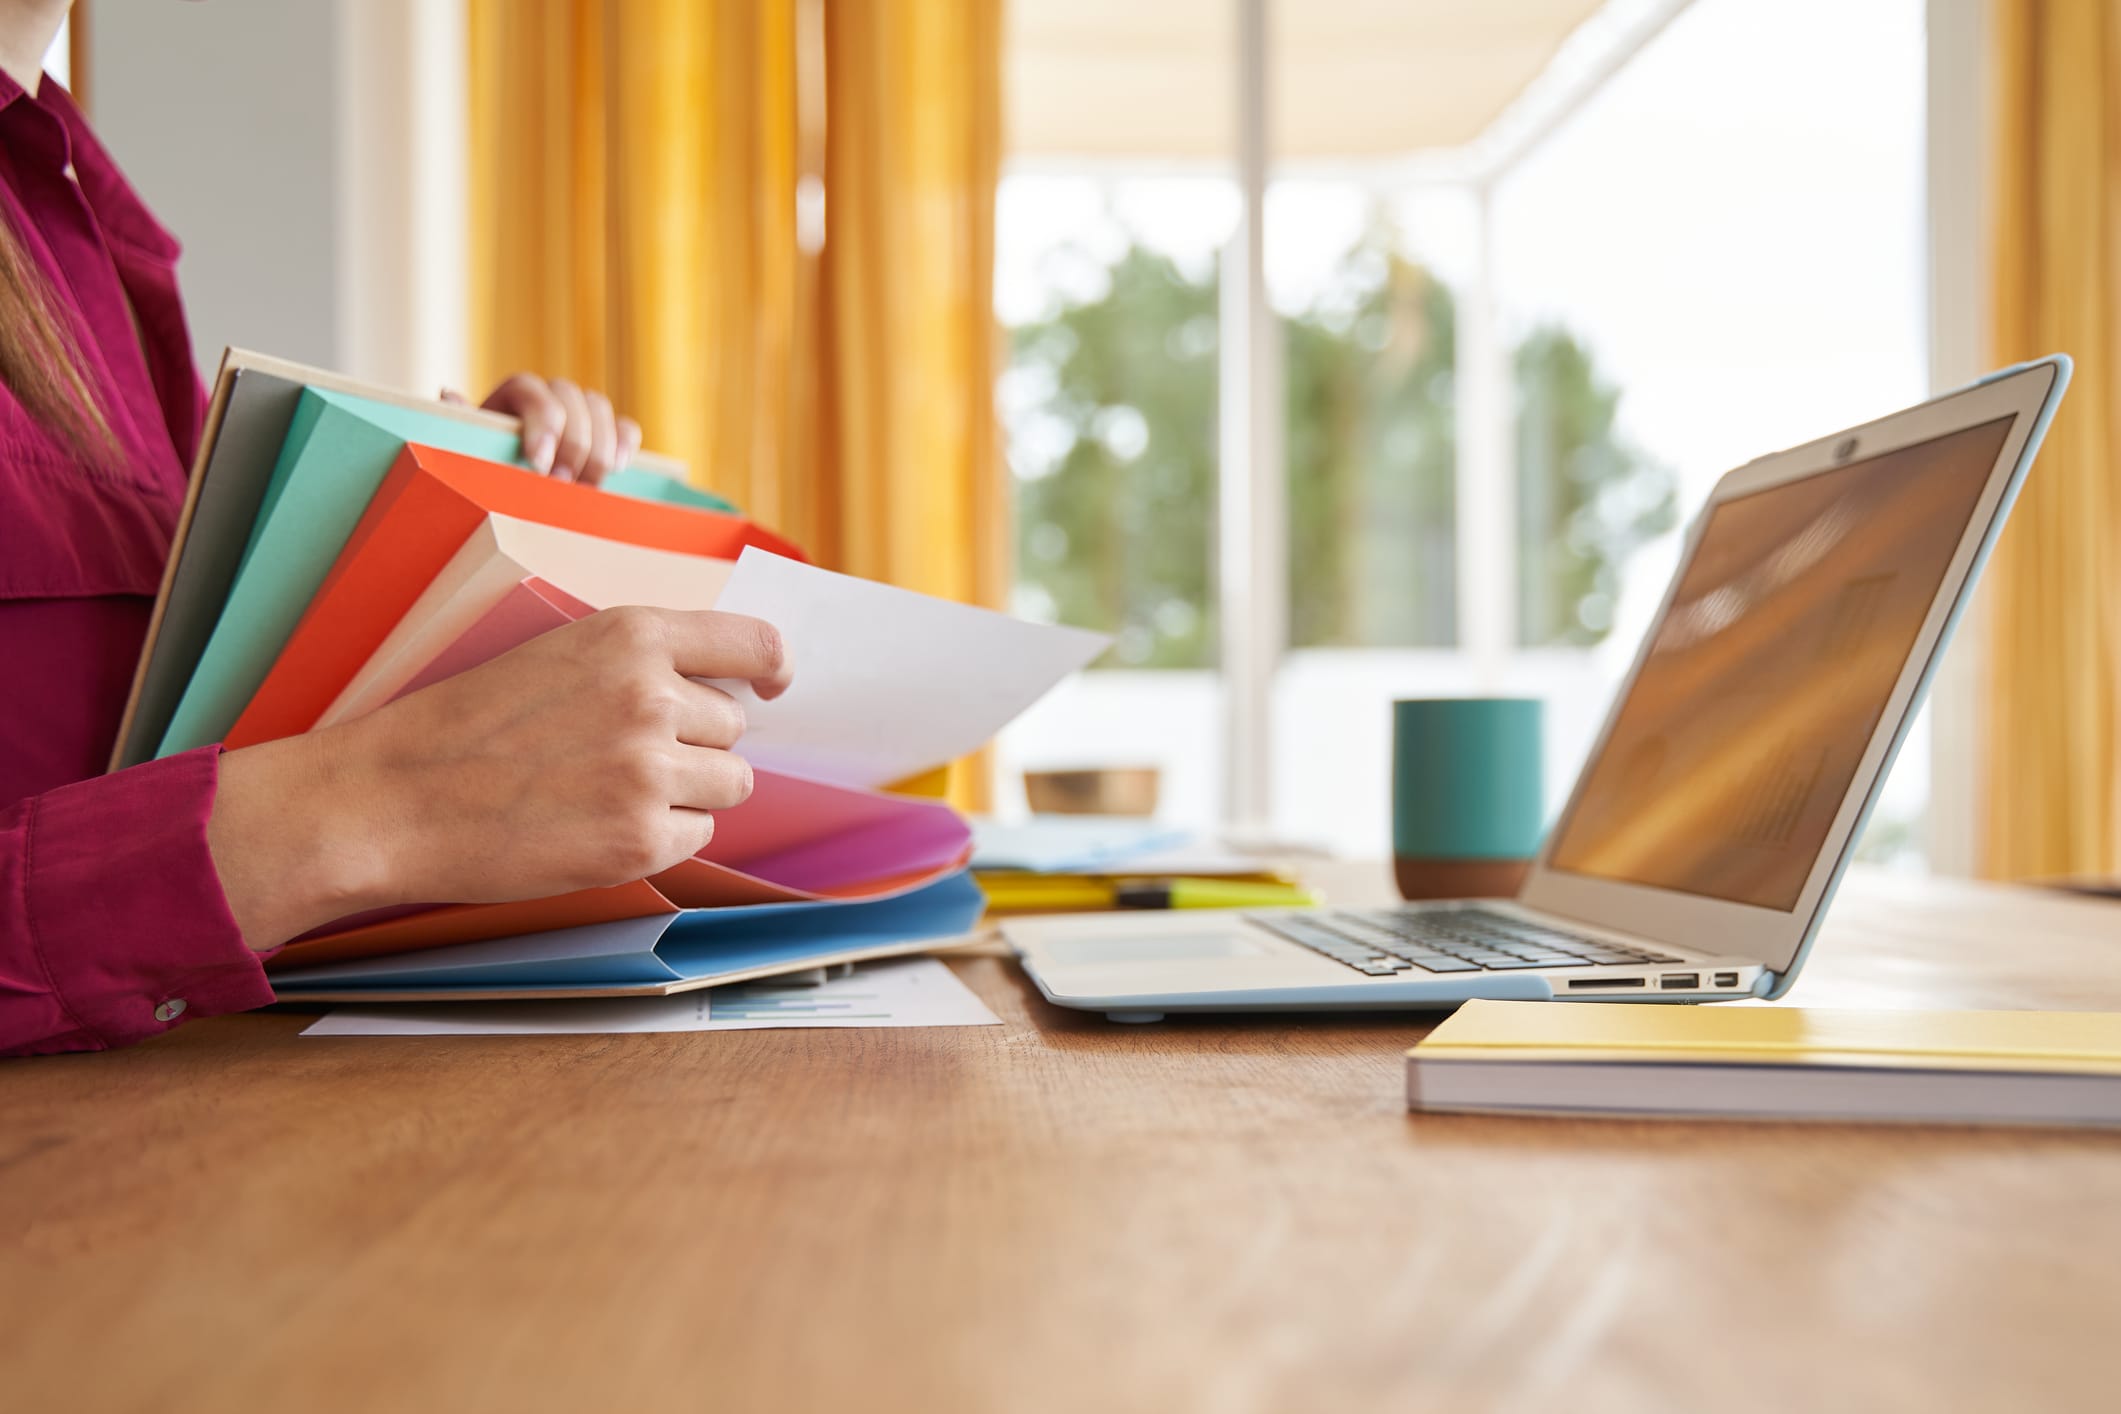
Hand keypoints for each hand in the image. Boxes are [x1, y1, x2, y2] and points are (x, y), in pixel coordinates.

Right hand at [206, 608, 791, 947]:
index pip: (755, 645)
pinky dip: (657, 836)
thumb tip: (725, 689)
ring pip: (728, 784)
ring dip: (684, 792)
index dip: (771, 670)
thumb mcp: (555, 655)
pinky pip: (696, 834)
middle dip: (692, 744)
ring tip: (604, 791)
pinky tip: (594, 826)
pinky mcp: (640, 837)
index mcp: (631, 636)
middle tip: (615, 756)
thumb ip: (638, 663)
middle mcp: (652, 696)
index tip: (771, 686)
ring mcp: (649, 771)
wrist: (391, 799)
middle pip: (733, 728)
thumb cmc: (464, 726)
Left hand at [442, 373, 643, 484]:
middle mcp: (549, 396)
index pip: (531, 390)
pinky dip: (624, 443)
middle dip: (572, 443)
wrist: (506, 489)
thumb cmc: (483, 469)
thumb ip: (462, 424)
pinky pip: (624, 426)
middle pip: (571, 396)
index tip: (540, 463)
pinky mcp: (605, 434)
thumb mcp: (467, 448)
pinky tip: (618, 468)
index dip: (542, 422)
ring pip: (598, 406)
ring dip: (598, 448)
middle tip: (564, 484)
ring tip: (588, 488)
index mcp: (513, 395)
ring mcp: (580, 413)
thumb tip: (449, 395)